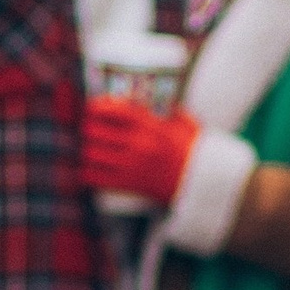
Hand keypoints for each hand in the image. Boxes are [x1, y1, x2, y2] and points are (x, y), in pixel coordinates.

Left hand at [80, 93, 198, 207]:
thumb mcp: (189, 126)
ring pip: (90, 154)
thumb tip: (169, 104)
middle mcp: (138, 144)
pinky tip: (93, 170)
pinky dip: (88, 173)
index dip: (97, 107)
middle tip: (92, 131)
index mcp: (151, 126)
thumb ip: (177, 112)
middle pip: (94, 131)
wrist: (201, 185)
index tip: (92, 108)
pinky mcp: (127, 185)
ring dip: (88, 151)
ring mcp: (131, 166)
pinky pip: (94, 178)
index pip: (115, 110)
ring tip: (93, 150)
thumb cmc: (193, 154)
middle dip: (89, 129)